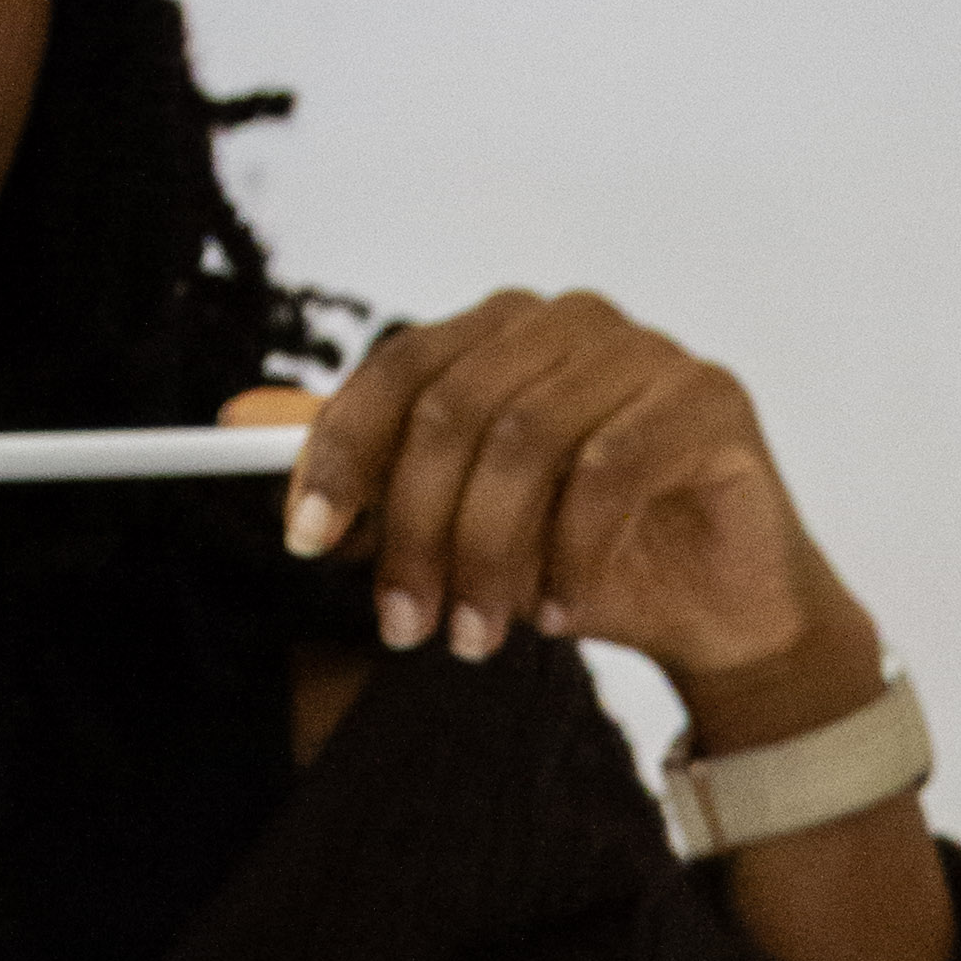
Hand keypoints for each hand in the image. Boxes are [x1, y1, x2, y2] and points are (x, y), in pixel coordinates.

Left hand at [267, 290, 843, 699]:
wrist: (719, 612)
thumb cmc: (589, 558)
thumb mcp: (460, 522)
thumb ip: (371, 468)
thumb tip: (242, 419)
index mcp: (502, 332)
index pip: (398, 368)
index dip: (342, 453)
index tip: (307, 541)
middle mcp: (570, 321)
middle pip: (457, 408)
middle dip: (417, 529)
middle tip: (405, 625)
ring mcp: (646, 352)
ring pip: (528, 440)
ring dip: (489, 556)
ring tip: (477, 639)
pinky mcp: (708, 399)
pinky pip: (611, 470)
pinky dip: (572, 554)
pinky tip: (561, 615)